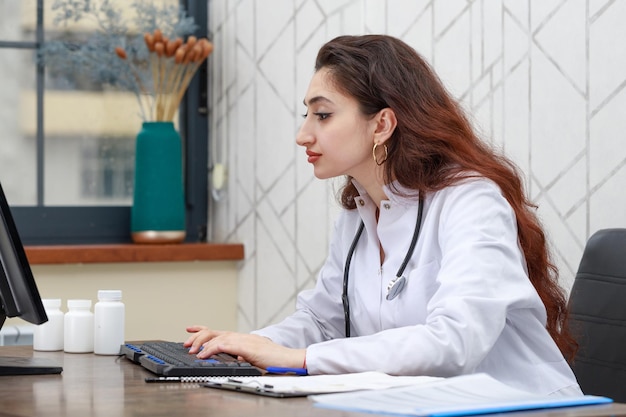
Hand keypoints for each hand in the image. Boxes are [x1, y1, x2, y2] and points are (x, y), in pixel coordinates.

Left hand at [184, 325, 305, 369]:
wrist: (288, 358)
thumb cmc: (274, 359)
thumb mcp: (253, 357)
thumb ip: (242, 356)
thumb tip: (233, 358)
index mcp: (242, 338)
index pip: (219, 331)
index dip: (203, 329)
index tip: (190, 330)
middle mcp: (241, 336)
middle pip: (215, 332)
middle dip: (198, 336)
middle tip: (186, 343)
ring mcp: (244, 340)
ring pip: (217, 337)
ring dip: (202, 344)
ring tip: (192, 351)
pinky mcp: (246, 347)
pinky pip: (224, 346)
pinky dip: (211, 349)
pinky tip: (204, 355)